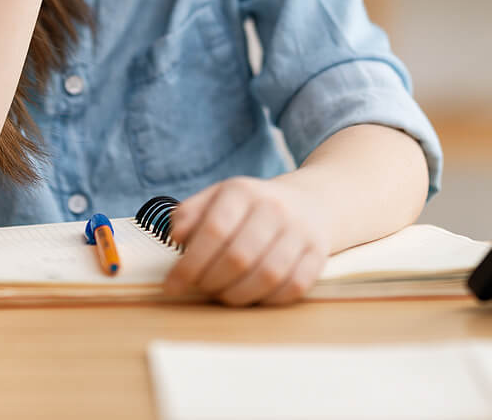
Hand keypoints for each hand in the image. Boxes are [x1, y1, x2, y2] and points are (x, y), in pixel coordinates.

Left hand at [162, 176, 330, 306]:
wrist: (311, 202)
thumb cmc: (251, 208)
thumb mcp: (217, 199)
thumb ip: (190, 214)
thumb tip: (177, 237)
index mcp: (242, 191)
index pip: (213, 231)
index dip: (189, 265)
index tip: (172, 286)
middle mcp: (274, 207)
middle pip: (238, 258)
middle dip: (211, 283)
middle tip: (201, 289)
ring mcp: (300, 231)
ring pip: (267, 276)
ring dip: (238, 295)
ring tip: (224, 294)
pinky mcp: (319, 254)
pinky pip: (294, 287)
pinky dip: (269, 300)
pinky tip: (254, 296)